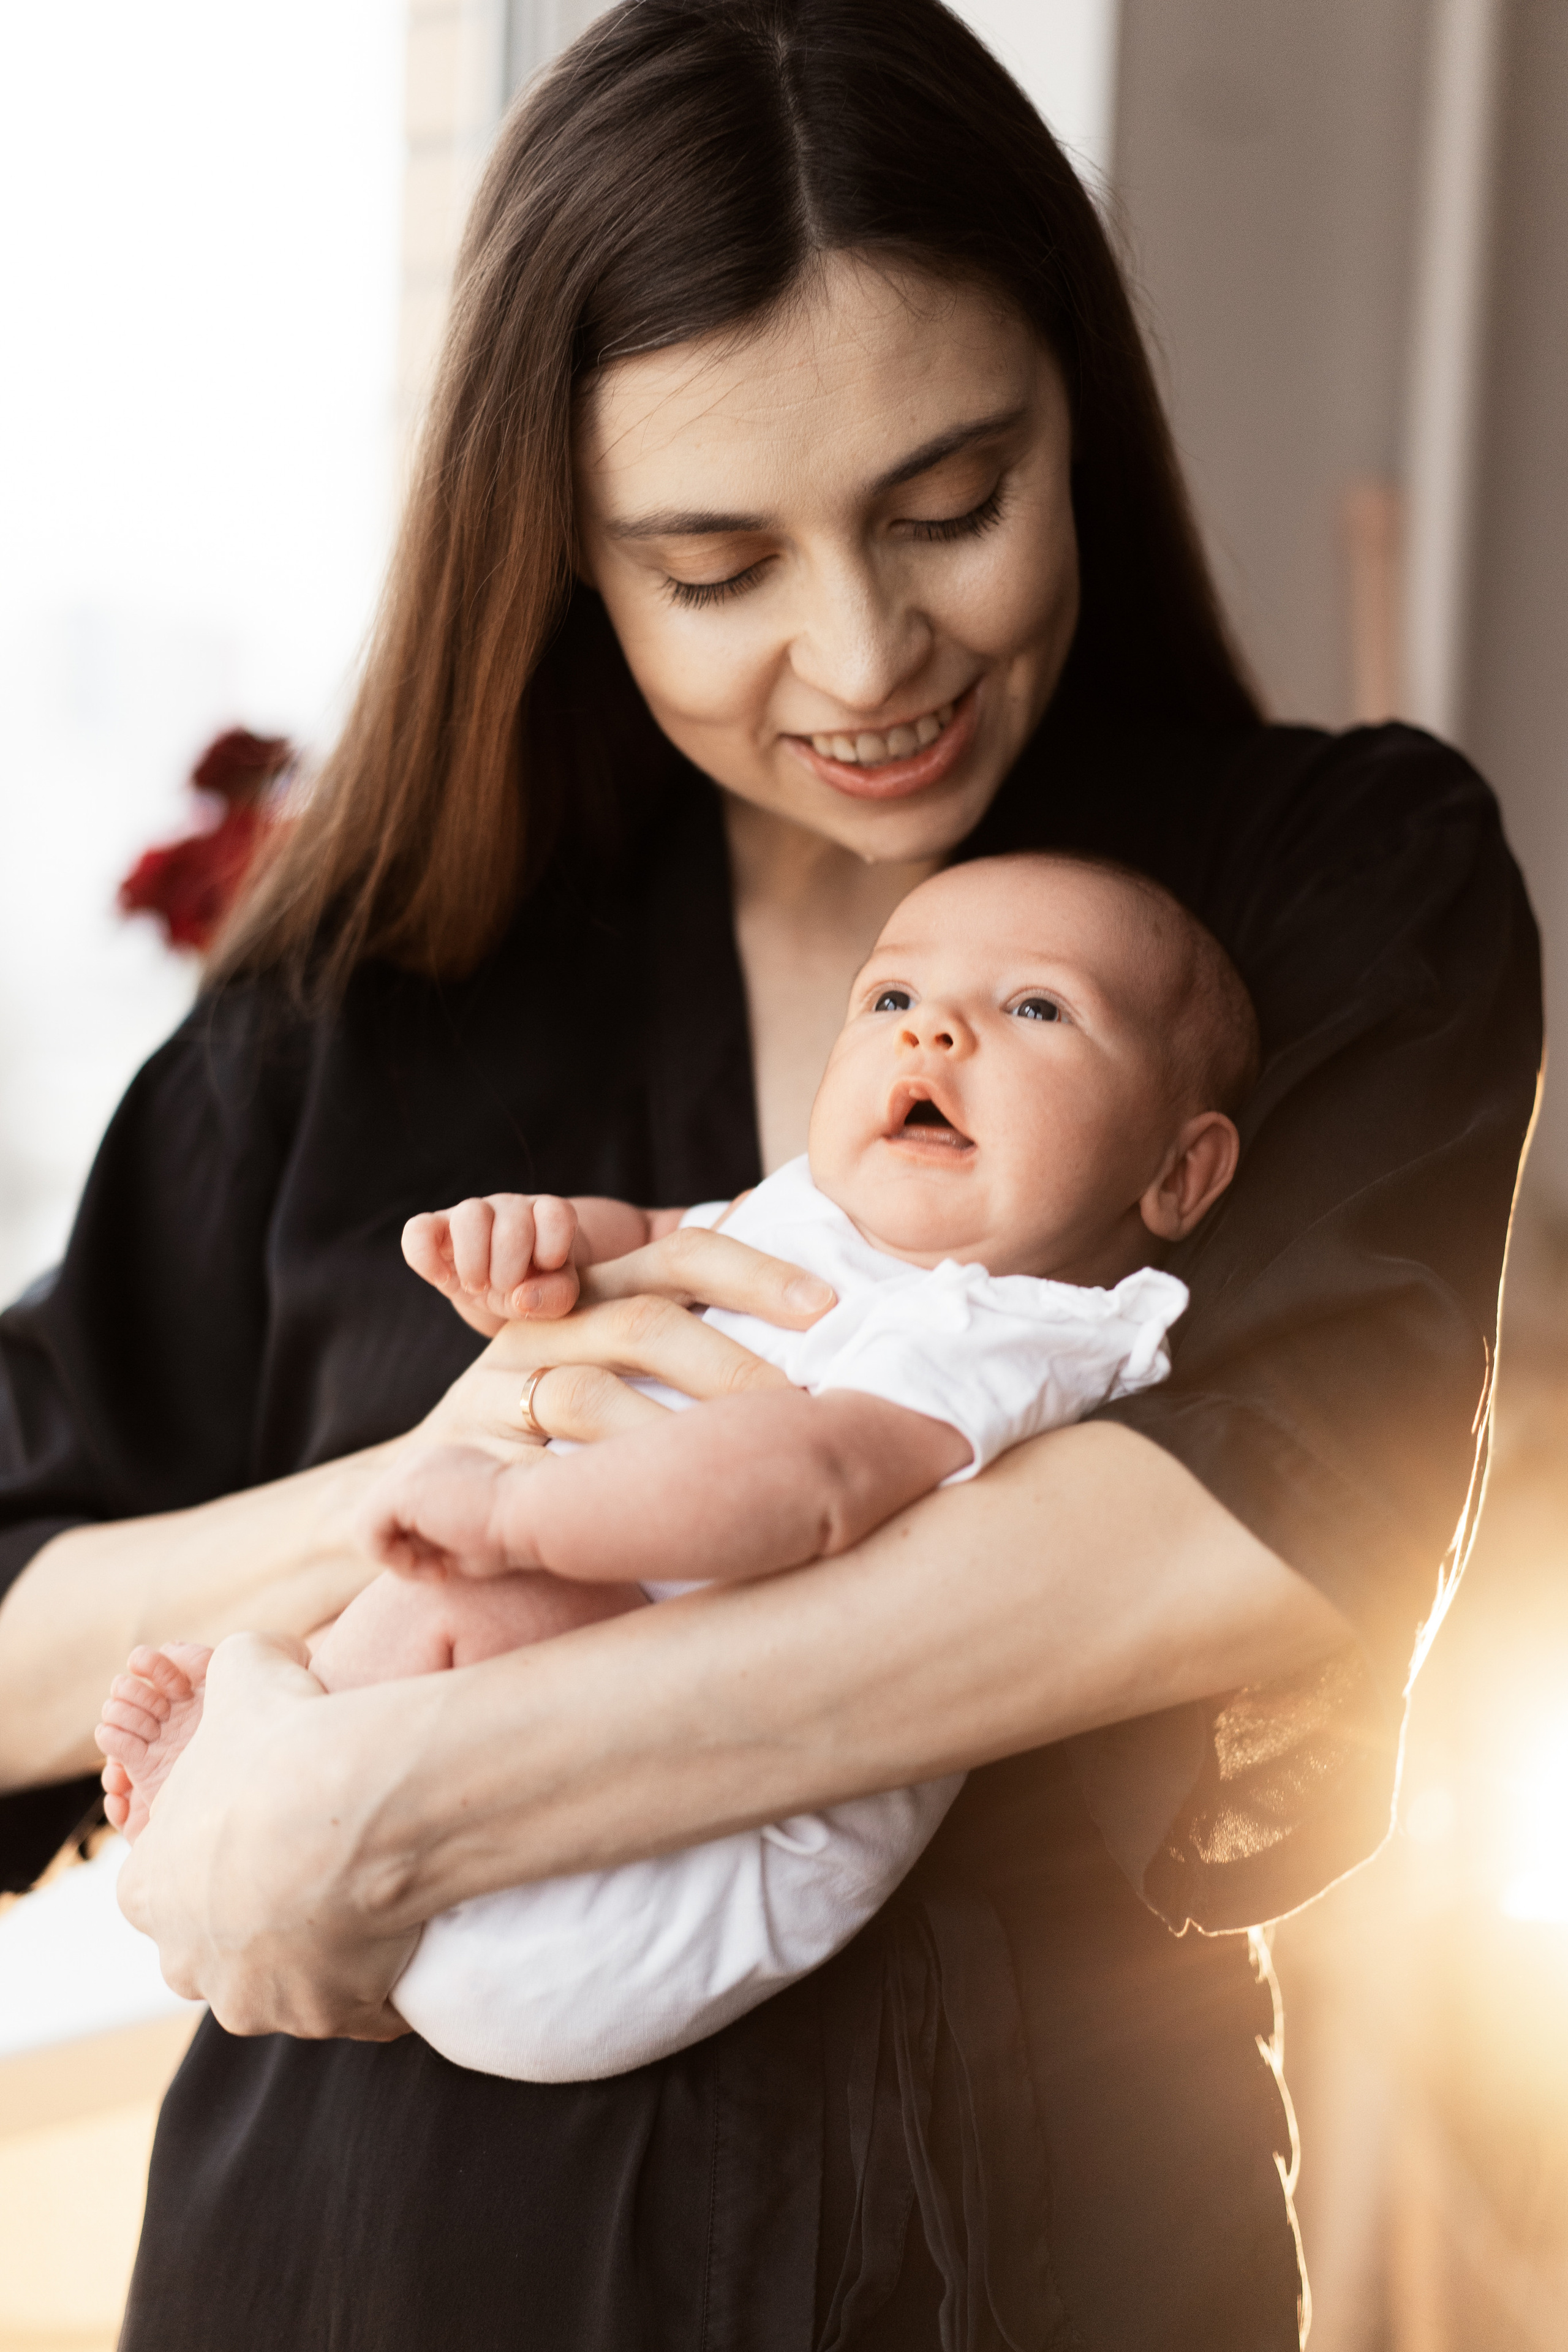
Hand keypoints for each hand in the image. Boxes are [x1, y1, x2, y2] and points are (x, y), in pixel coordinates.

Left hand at [115, 1633, 418, 2039]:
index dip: (211, 1853)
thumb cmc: (287, 1740)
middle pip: (215, 1948)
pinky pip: (356, 2005)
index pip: (163, 1886)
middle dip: (254, 1919)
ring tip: (367, 1894)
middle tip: (313, 1864)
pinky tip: (405, 1928)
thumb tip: (253, 1657)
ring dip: (316, 1953)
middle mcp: (192, 1961)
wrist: (360, 1808)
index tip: (260, 1826)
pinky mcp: (330, 2018)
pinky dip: (377, 1980)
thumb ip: (234, 1671)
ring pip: (282, 1985)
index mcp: (153, 1892)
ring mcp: (260, 2000)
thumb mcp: (244, 1671)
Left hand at [357, 1443, 515, 1576]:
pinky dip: (393, 1560)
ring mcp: (407, 1469)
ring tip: (437, 1571)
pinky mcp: (399, 1489)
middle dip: (404, 1552)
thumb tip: (403, 1555)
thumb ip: (431, 1538)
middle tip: (443, 1572)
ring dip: (398, 1559)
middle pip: (382, 1517)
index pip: (400, 1513)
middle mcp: (418, 1461)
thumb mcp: (463, 1537)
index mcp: (436, 1465)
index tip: (450, 1567)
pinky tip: (431, 1568)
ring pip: (370, 1524)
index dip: (416, 1548)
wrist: (534, 1516)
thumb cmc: (514, 1534)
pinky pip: (367, 1532)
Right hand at [403, 1193, 583, 1334]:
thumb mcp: (555, 1297)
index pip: (556, 1214)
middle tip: (504, 1288)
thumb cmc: (534, 1285)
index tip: (544, 1271)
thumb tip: (523, 1297)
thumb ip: (555, 1296)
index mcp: (547, 1216)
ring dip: (473, 1261)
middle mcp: (511, 1207)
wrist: (502, 1287)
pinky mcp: (435, 1227)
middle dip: (509, 1269)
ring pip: (470, 1214)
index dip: (552, 1249)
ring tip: (477, 1286)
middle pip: (513, 1224)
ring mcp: (472, 1213)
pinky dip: (425, 1257)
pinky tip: (442, 1279)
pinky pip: (419, 1229)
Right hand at [414, 1224, 835, 1451]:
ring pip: (587, 1395)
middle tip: (801, 1410)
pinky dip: (592, 1493)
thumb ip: (688, 1321)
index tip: (829, 1307)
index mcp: (593, 1289)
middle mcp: (543, 1324)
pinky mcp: (464, 1458)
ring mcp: (497, 1388)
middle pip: (643, 1319)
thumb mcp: (614, 1360)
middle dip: (731, 1364)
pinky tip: (648, 1515)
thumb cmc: (560, 1428)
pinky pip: (534, 1473)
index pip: (680, 1255)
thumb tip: (791, 1271)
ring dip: (669, 1436)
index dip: (757, 1272)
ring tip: (737, 1472)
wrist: (426, 1490)